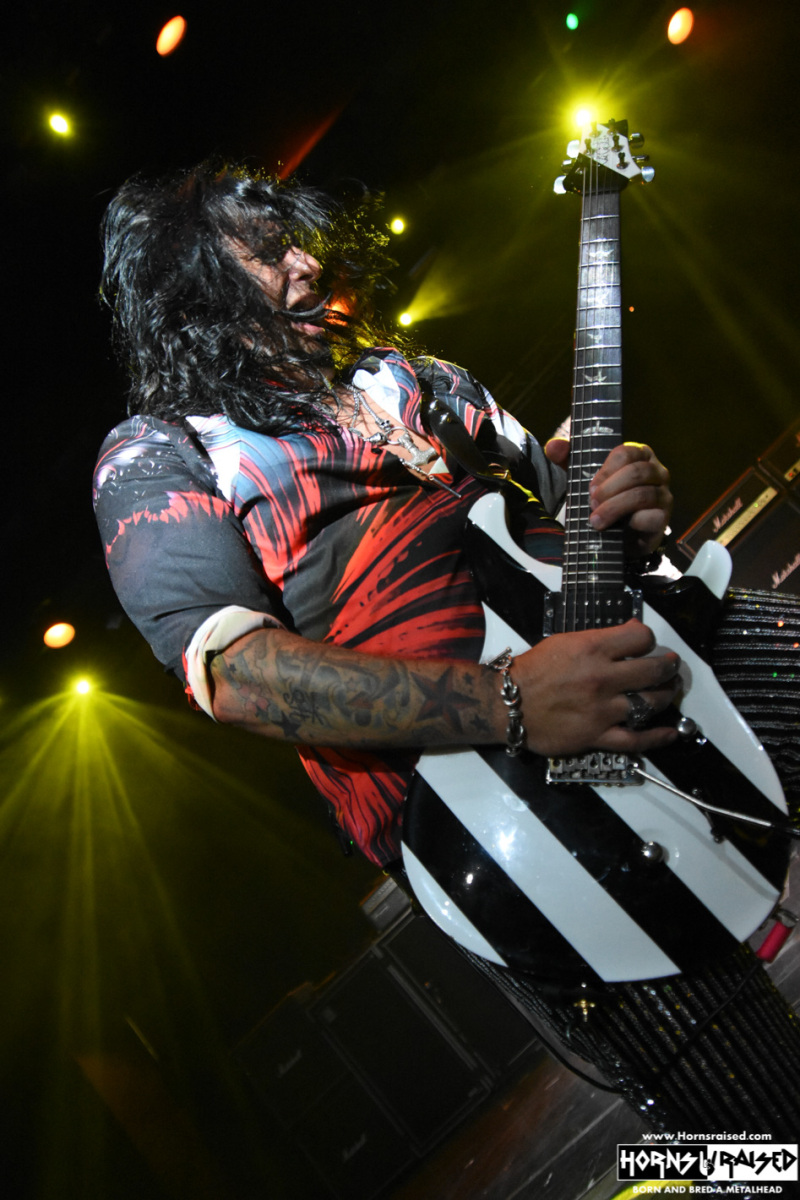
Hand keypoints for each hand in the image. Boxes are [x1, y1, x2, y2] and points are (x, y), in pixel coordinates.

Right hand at [512, 619, 680, 755]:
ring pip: (650, 703)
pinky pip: (635, 740)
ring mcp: (602, 709)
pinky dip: (657, 738)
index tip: (646, 644)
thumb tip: (631, 630)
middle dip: (668, 666)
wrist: (508, 704)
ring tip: (669, 690)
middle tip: (670, 666)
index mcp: (593, 649)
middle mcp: (602, 678)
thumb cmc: (533, 670)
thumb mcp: (565, 642)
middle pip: (654, 670)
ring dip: (666, 696)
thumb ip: (599, 638)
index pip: (641, 638)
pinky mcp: (597, 735)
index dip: (648, 639)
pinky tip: (670, 733)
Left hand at [545, 438, 671, 558]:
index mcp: (640, 455)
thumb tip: (553, 446)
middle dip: (609, 489)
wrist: (616, 535)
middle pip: (635, 472)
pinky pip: (650, 516)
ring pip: (642, 494)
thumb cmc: (604, 498)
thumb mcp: (583, 476)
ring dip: (614, 507)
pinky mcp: (663, 518)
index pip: (626, 452)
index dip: (605, 470)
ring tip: (596, 520)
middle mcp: (657, 471)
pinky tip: (618, 528)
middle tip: (591, 502)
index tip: (590, 487)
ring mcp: (663, 495)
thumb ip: (568, 459)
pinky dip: (630, 521)